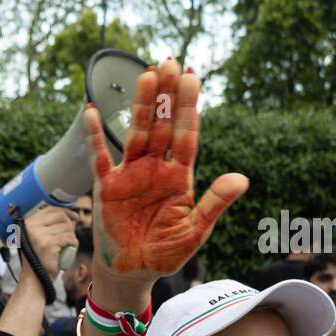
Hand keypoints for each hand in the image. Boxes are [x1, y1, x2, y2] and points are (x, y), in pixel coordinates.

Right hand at [22, 206, 79, 280]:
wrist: (35, 280)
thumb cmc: (40, 260)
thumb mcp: (40, 239)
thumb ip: (50, 226)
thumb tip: (72, 215)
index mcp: (28, 224)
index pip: (50, 209)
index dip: (65, 211)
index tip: (74, 218)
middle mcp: (31, 227)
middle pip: (60, 216)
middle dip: (69, 226)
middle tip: (68, 238)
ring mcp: (39, 235)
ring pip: (67, 227)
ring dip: (71, 237)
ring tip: (66, 247)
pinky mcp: (48, 244)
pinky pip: (69, 238)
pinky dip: (73, 244)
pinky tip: (68, 251)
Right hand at [85, 59, 248, 284]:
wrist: (133, 273)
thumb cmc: (165, 254)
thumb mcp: (195, 231)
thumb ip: (214, 203)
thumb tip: (242, 179)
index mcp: (179, 177)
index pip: (186, 135)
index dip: (189, 108)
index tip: (193, 78)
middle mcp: (155, 169)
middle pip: (162, 125)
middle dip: (166, 95)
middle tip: (171, 62)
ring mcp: (130, 175)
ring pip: (137, 133)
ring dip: (141, 105)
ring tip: (147, 74)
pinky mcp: (108, 187)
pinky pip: (100, 158)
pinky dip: (96, 136)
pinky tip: (93, 112)